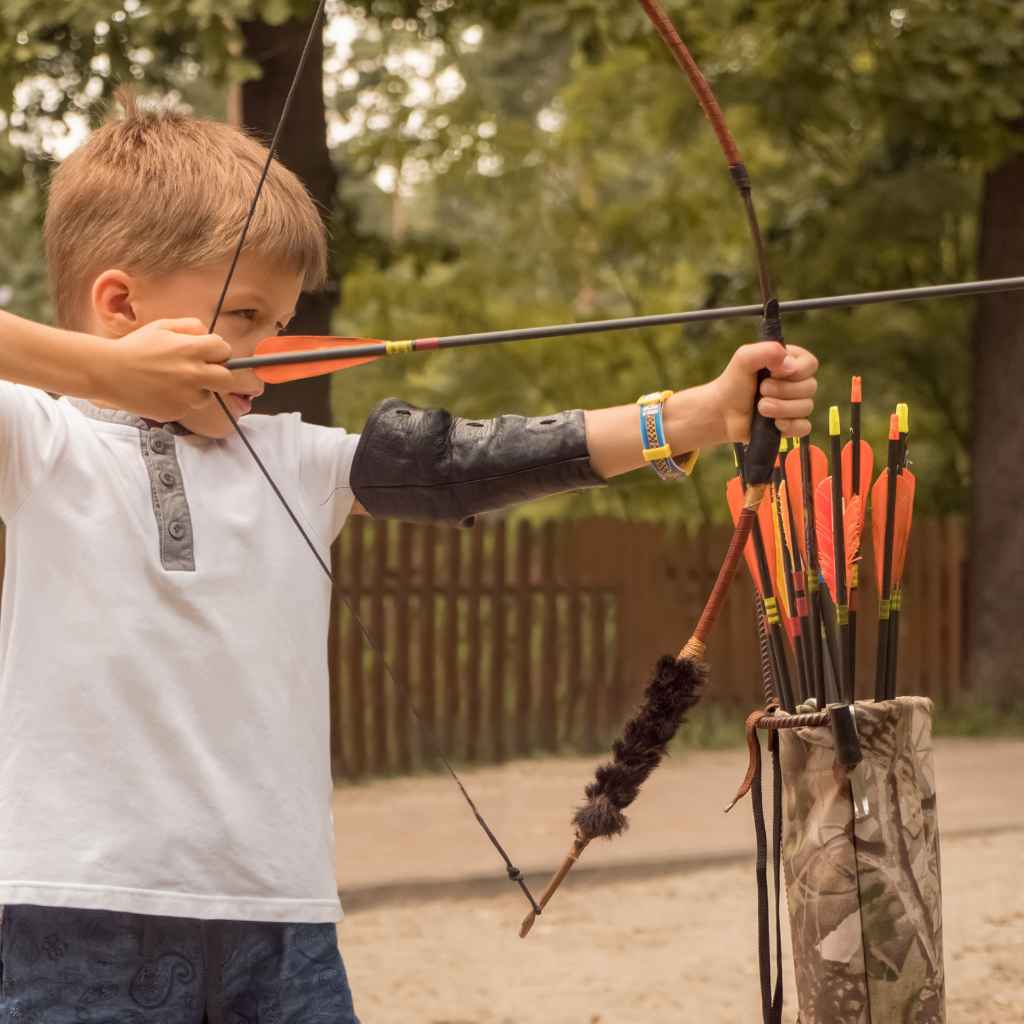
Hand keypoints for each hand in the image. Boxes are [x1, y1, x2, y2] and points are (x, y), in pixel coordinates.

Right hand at [95, 318, 235, 421]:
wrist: (108, 372)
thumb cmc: (135, 347)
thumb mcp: (162, 327)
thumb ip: (191, 327)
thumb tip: (210, 336)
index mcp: (192, 350)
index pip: (225, 350)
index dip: (218, 351)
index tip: (211, 353)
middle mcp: (193, 374)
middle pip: (229, 379)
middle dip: (222, 375)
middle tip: (208, 372)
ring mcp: (186, 396)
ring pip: (208, 395)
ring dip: (199, 389)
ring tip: (173, 380)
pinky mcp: (177, 412)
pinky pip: (189, 407)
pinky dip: (181, 400)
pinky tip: (163, 391)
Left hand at [707, 341, 818, 443]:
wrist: (722, 412)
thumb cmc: (733, 383)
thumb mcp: (744, 358)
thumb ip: (765, 351)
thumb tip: (790, 364)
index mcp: (790, 363)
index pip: (810, 364)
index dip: (795, 370)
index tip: (773, 372)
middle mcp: (796, 383)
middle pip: (810, 387)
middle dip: (783, 390)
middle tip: (761, 390)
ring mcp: (794, 405)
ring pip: (806, 407)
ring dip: (781, 408)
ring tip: (760, 408)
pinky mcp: (790, 425)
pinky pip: (804, 427)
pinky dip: (790, 426)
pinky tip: (774, 423)